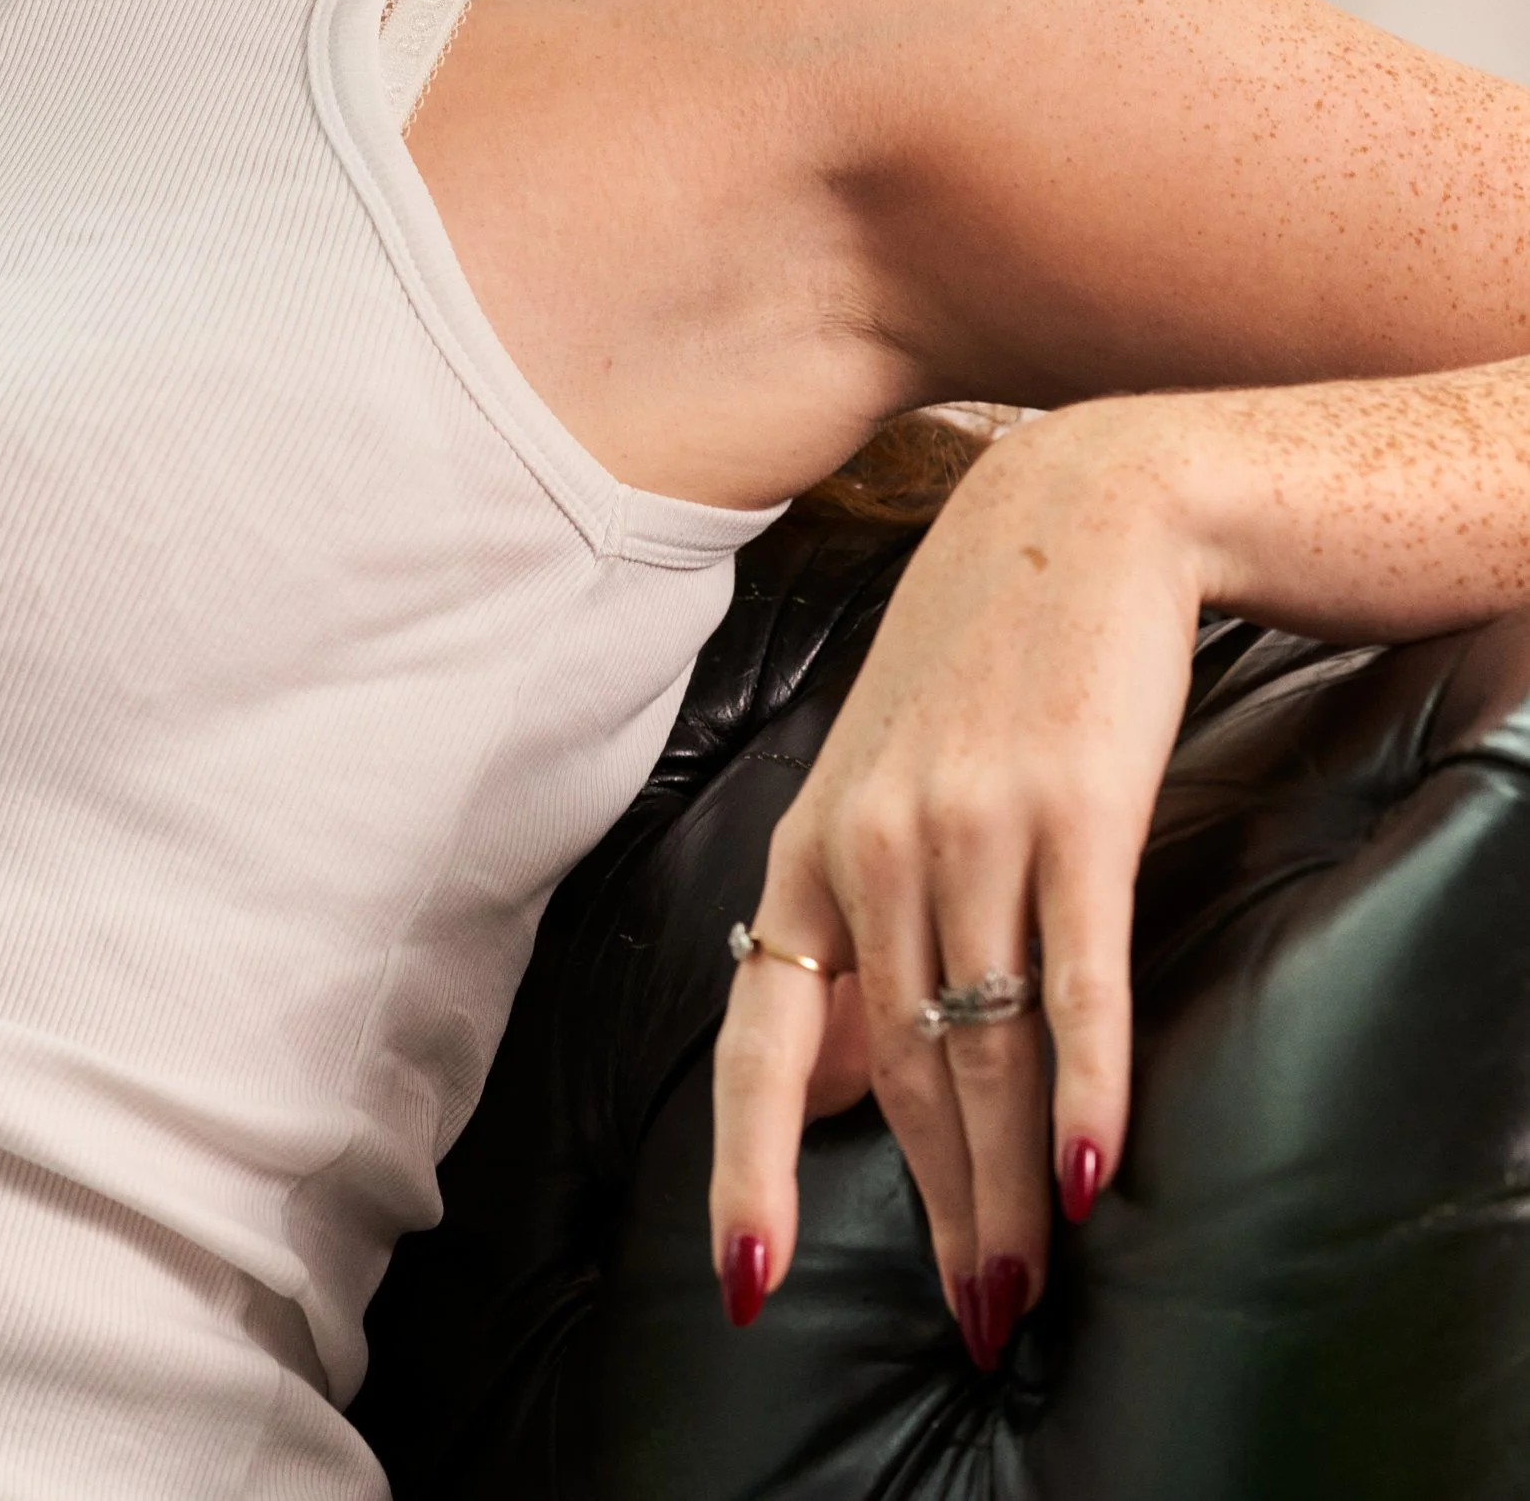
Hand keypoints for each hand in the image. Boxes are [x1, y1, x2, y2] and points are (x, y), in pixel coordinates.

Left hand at [708, 401, 1201, 1365]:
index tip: (746, 1281)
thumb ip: (861, 927)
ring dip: (1009, 1186)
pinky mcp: (1076, 806)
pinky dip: (1083, 1087)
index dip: (751, 1164)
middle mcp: (874, 843)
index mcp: (811, 846)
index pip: (758, 1036)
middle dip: (937, 1211)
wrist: (1078, 515)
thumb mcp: (884, 781)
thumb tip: (839, 1085)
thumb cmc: (981, 664)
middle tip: (974, 1322)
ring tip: (1027, 1291)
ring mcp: (973, 823)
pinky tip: (1092, 1177)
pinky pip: (1074, 976)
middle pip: (899, 1071)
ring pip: (983, 1046)